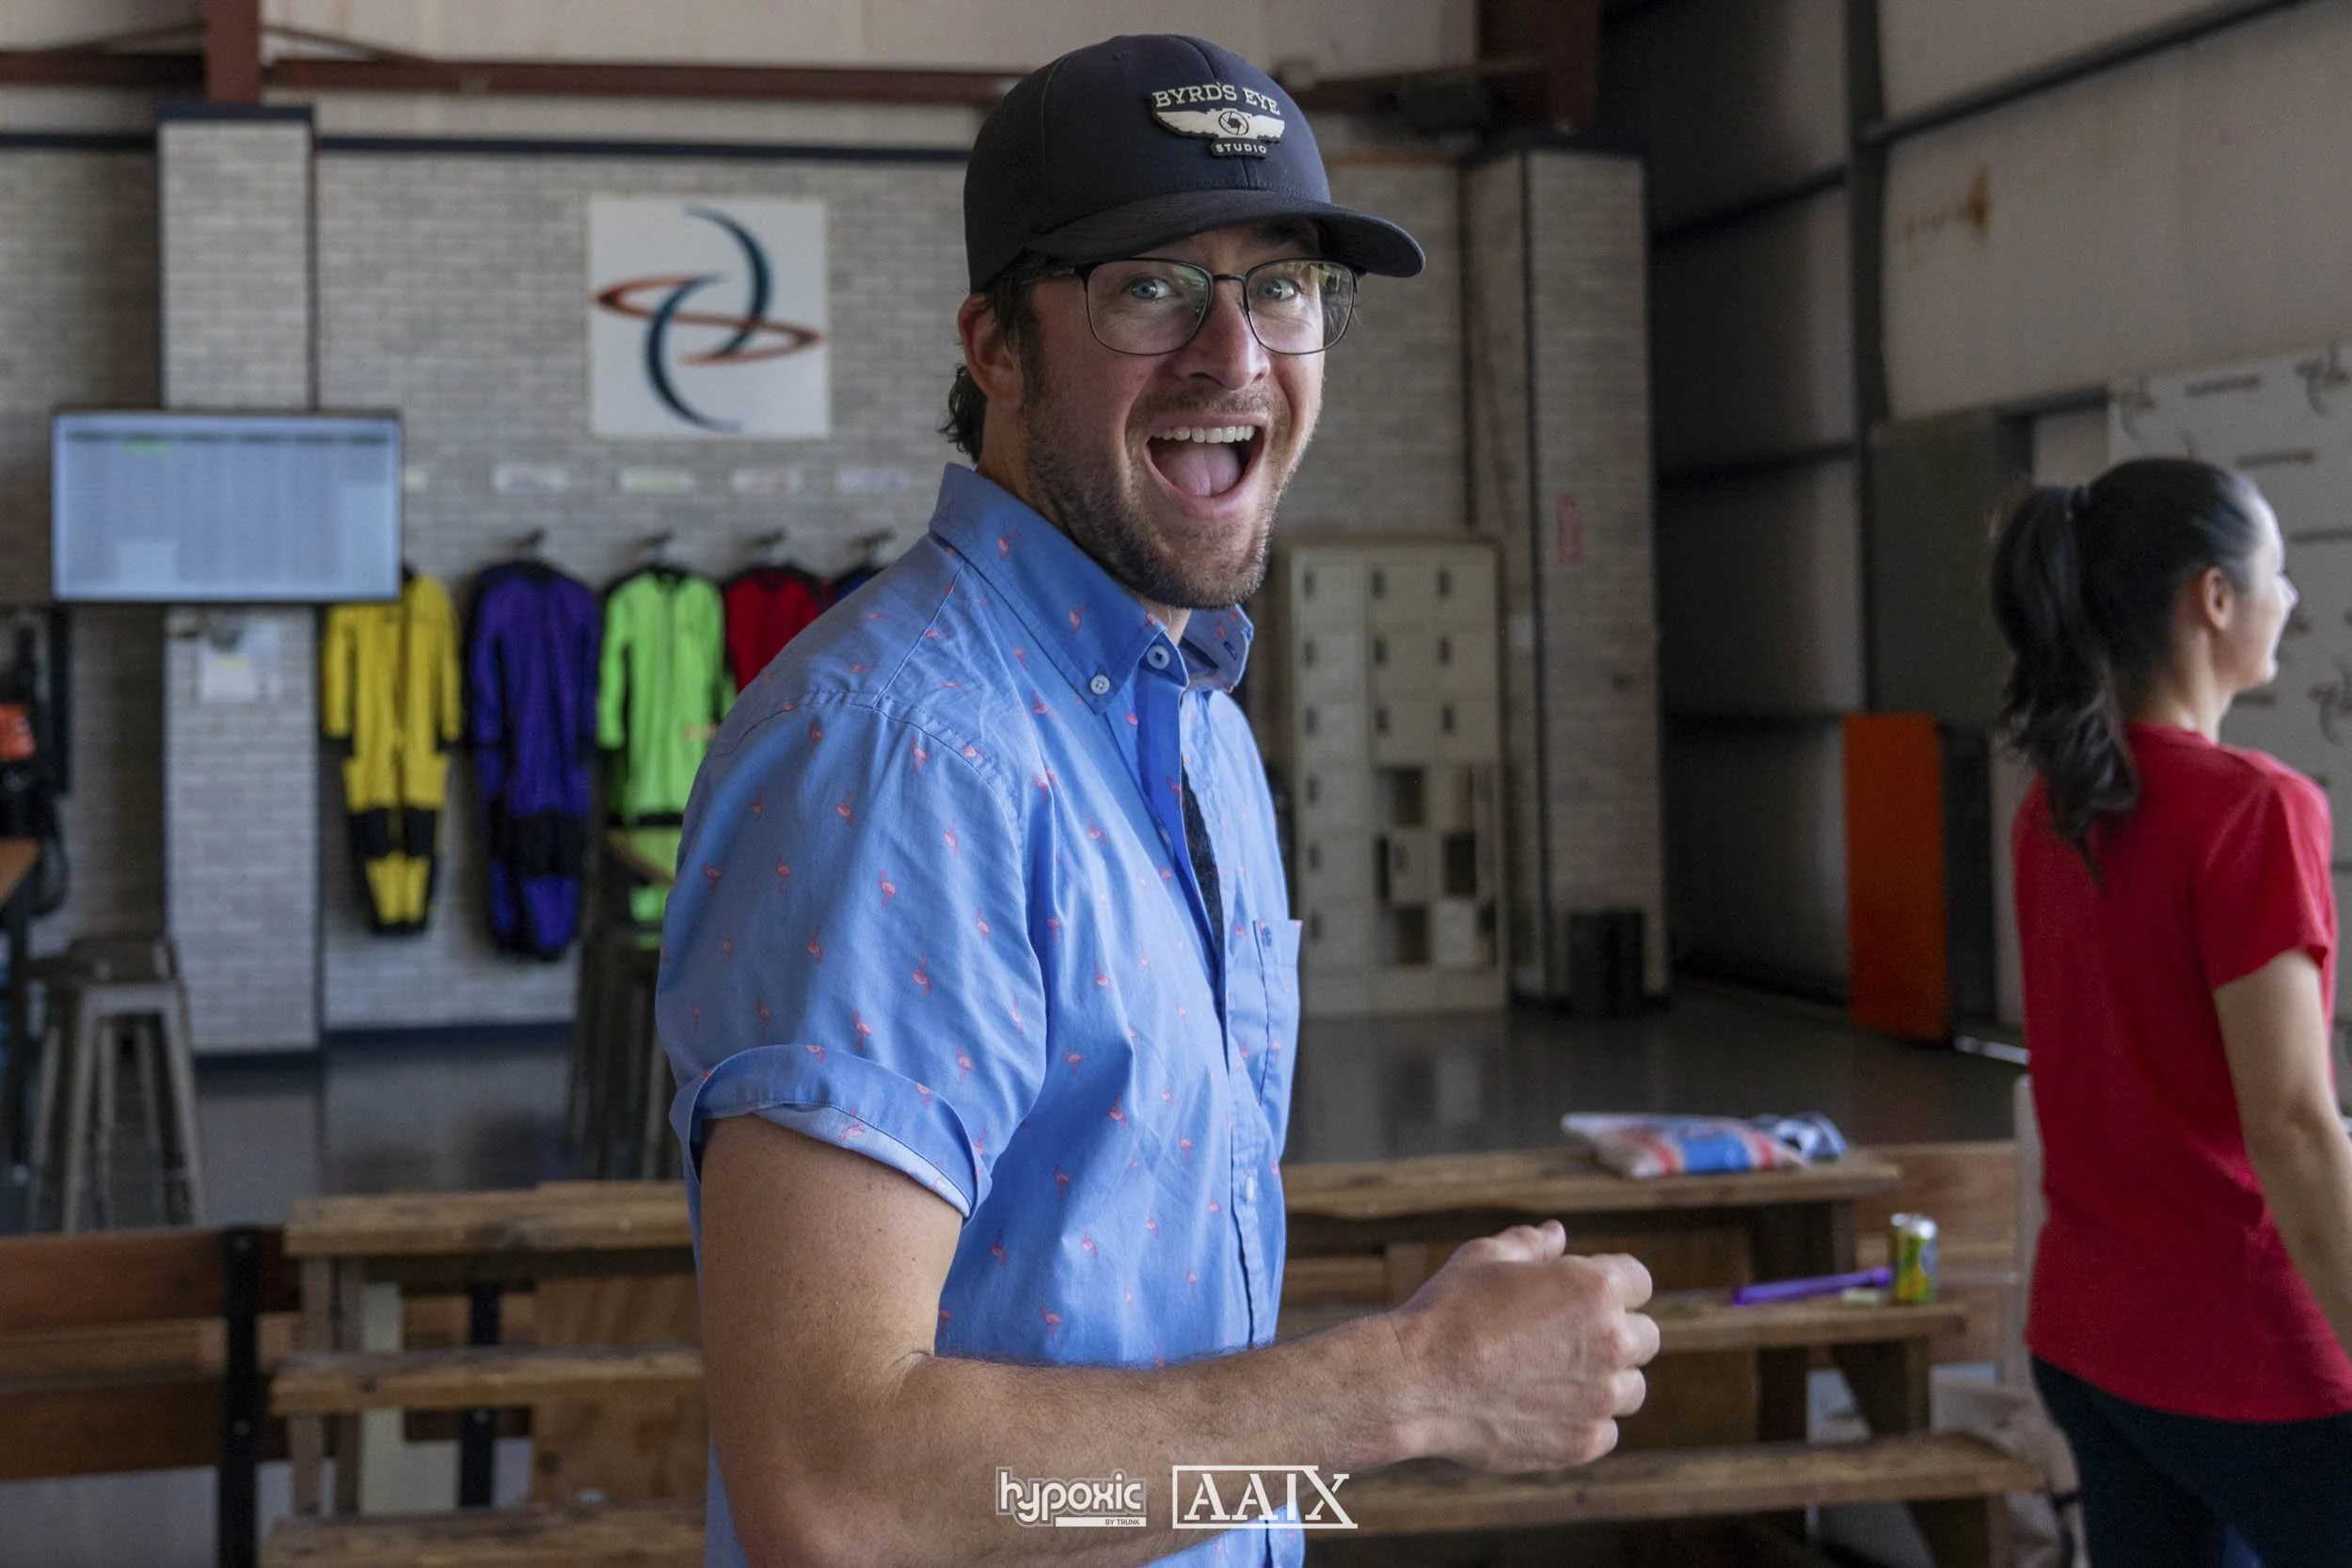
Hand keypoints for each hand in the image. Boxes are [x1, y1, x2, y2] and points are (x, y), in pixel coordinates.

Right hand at [1380, 1220, 1658, 1470]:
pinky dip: (1583, 1422)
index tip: (1584, 1298)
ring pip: (1630, 1389)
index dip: (1612, 1285)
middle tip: (1567, 1340)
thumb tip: (1557, 1234)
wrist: (1416, 1382)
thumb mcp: (1485, 1257)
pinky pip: (1605, 1431)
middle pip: (1646, 1337)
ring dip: (1605, 1381)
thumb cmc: (1447, 1311)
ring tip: (1553, 1378)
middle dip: (1615, 1333)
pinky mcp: (1584, 1442)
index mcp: (1595, 1288)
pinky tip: (1542, 1409)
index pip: (1640, 1281)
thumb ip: (1532, 1244)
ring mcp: (1601, 1398)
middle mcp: (1611, 1342)